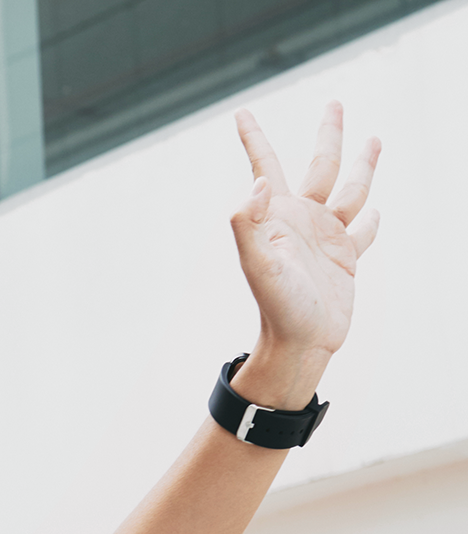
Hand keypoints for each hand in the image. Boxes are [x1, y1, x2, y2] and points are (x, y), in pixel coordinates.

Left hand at [231, 103, 379, 387]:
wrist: (300, 344)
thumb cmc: (277, 307)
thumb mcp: (258, 265)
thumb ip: (249, 224)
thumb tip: (255, 184)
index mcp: (278, 216)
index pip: (265, 166)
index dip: (254, 138)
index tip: (242, 112)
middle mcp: (302, 221)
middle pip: (319, 166)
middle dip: (329, 134)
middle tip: (335, 103)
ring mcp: (326, 239)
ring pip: (350, 191)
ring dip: (363, 166)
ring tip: (375, 139)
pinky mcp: (346, 260)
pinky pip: (363, 233)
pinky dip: (370, 221)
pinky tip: (375, 210)